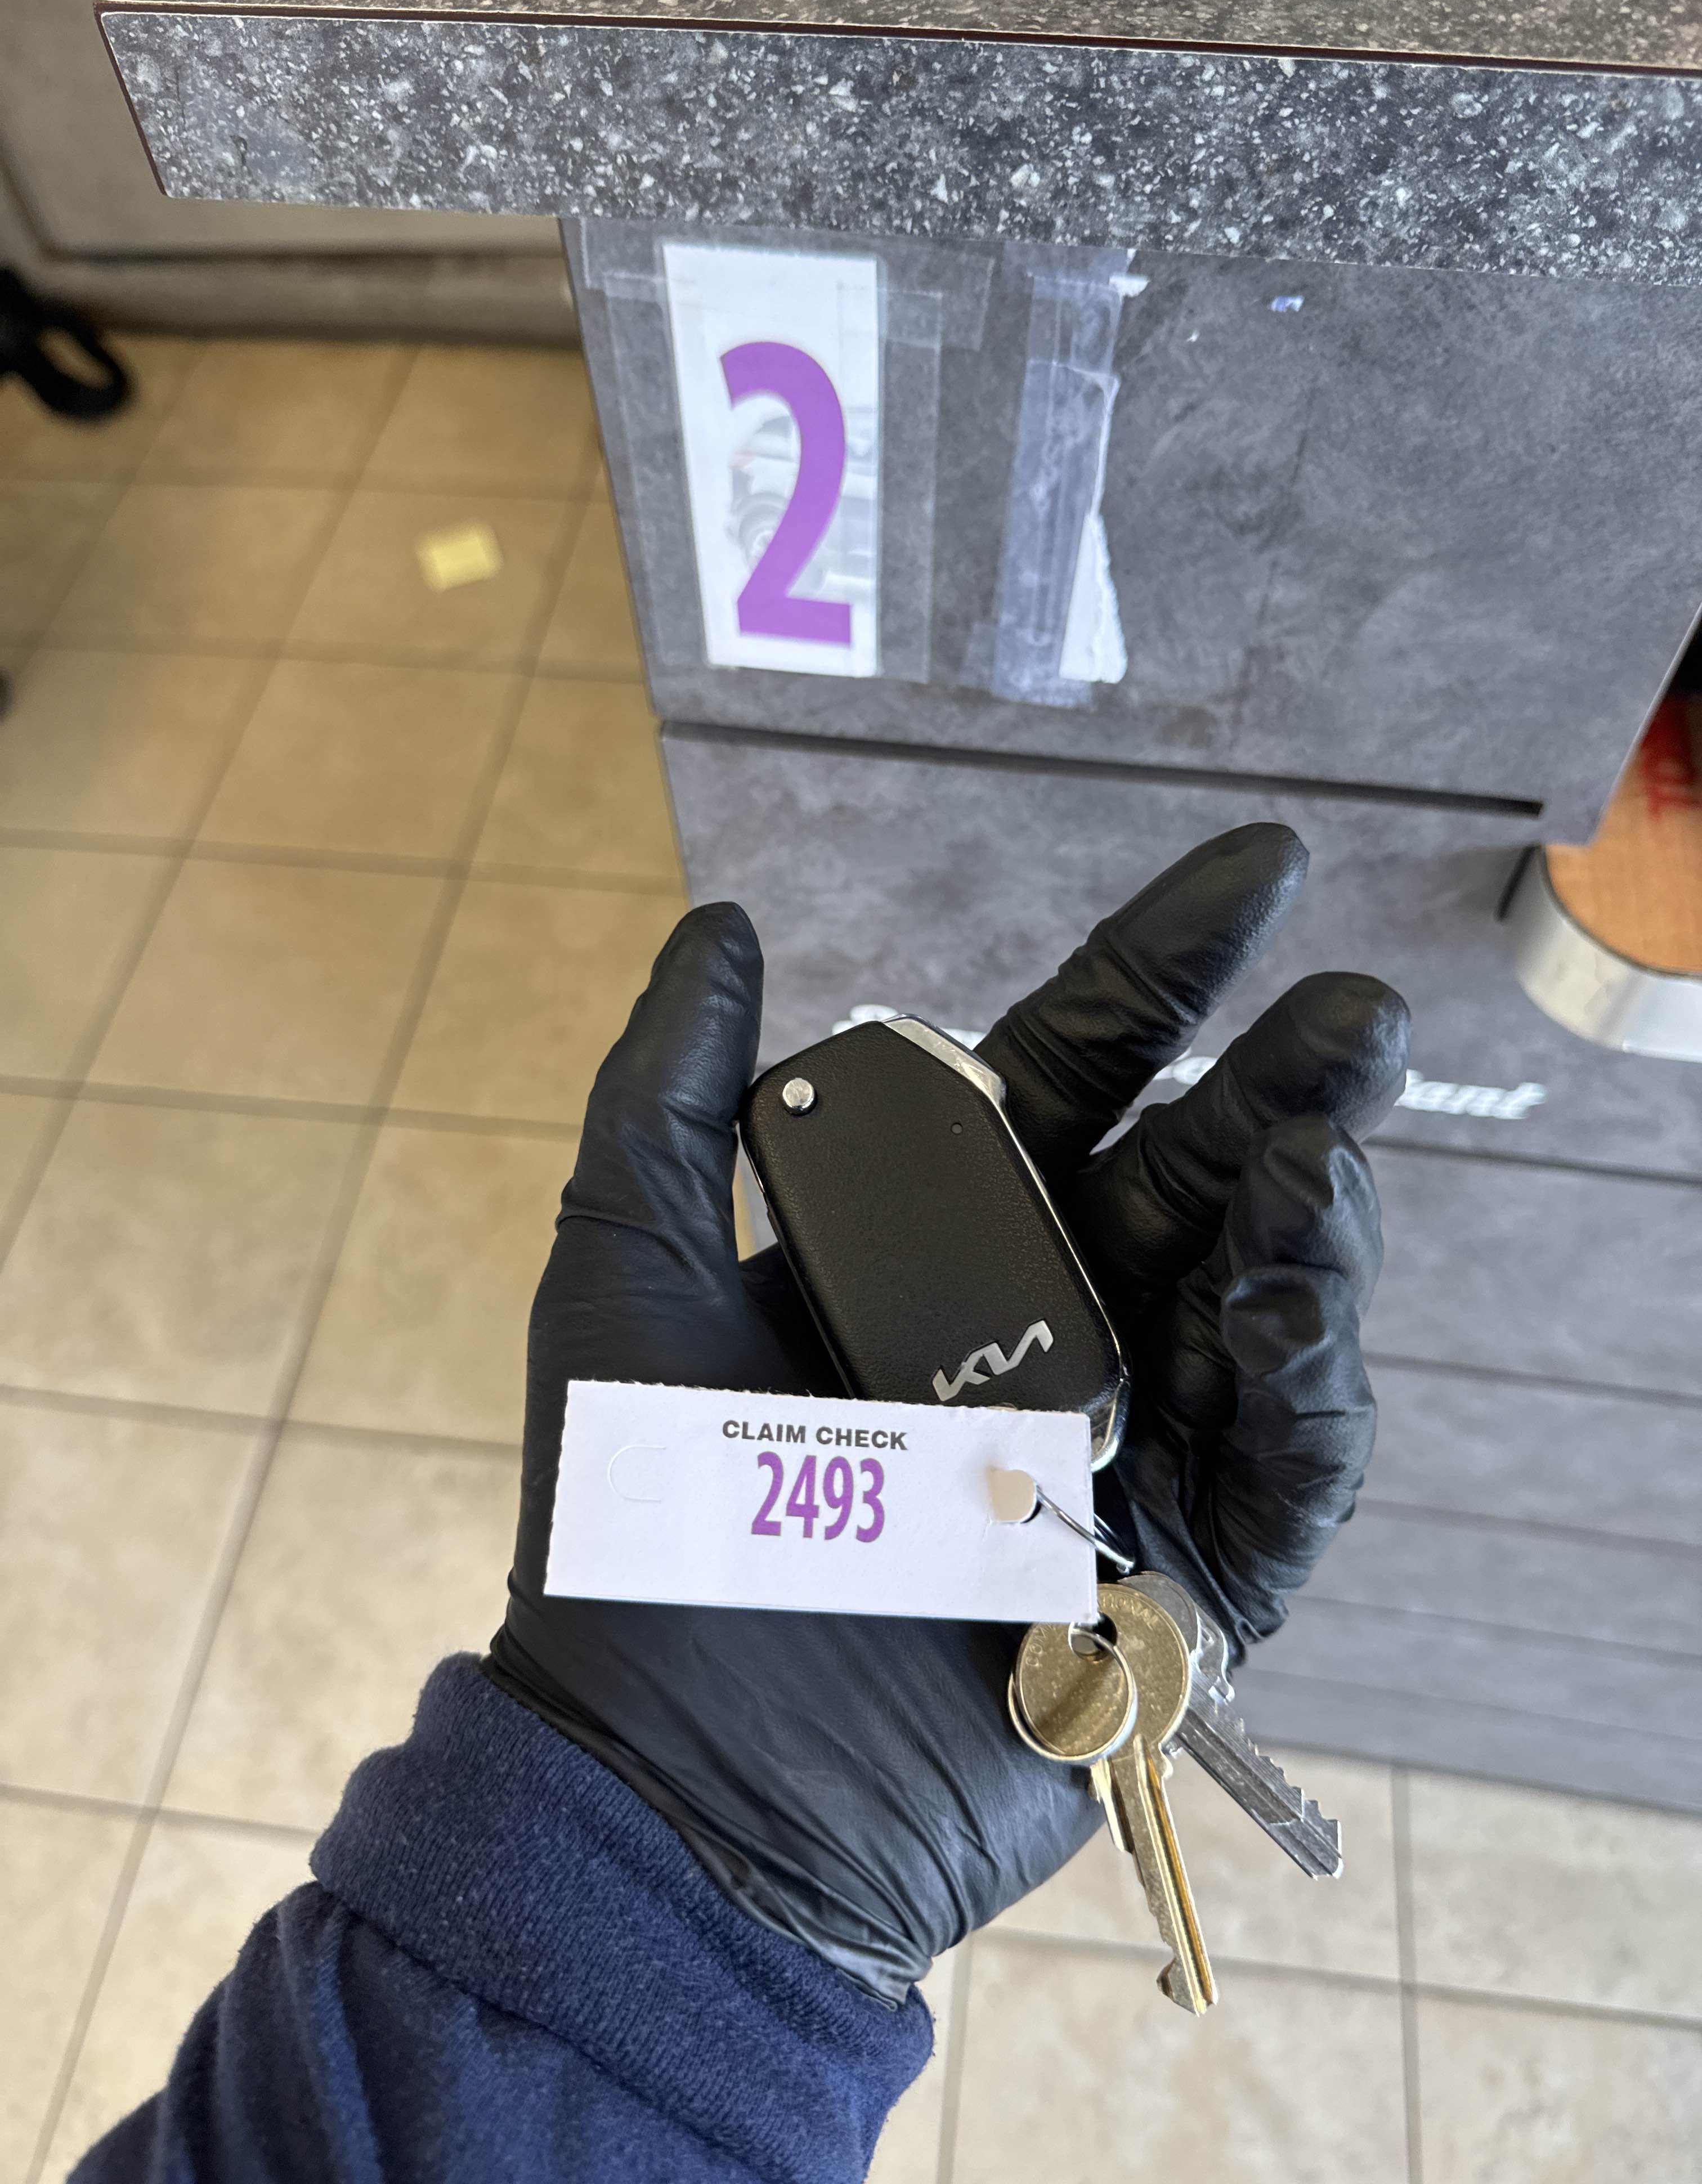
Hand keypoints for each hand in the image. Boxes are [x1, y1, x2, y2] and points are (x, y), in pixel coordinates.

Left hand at [487, 824, 1408, 2003]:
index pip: (1080, 1069)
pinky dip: (1308, 1392)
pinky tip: (1294, 1315)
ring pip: (1267, 1304)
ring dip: (1312, 1225)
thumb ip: (670, 1090)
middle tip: (1356, 1017)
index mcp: (946, 1235)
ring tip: (1317, 1164)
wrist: (672, 1772)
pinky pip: (1284, 1472)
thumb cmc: (638, 1516)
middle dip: (1288, 1088)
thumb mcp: (623, 1267)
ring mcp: (1126, 1449)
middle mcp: (1051, 1321)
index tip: (1260, 865)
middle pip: (1203, 1172)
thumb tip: (725, 921)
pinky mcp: (1179, 1581)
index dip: (1165, 966)